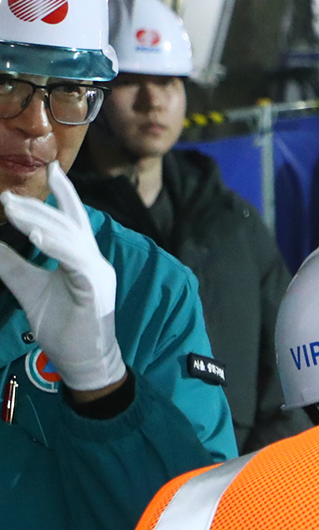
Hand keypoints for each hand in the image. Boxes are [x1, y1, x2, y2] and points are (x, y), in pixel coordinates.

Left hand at [0, 161, 124, 395]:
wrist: (83, 363)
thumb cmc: (62, 328)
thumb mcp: (28, 289)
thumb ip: (13, 264)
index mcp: (84, 259)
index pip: (73, 220)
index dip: (63, 193)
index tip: (50, 167)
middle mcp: (95, 261)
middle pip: (70, 222)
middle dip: (39, 206)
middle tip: (6, 196)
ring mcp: (98, 274)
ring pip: (70, 237)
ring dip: (39, 222)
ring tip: (11, 210)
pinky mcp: (95, 289)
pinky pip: (74, 261)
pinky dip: (55, 247)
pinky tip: (34, 237)